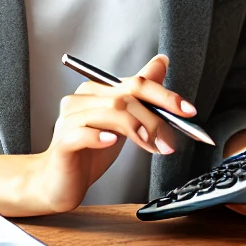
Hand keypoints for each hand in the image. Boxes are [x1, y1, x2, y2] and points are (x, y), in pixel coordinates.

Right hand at [27, 53, 194, 213]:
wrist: (58, 182)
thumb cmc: (91, 152)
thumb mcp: (123, 122)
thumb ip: (140, 96)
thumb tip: (161, 63)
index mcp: (97, 90)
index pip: (136, 83)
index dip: (165, 96)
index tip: (188, 111)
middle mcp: (82, 98)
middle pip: (125, 97)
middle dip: (155, 119)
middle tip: (170, 141)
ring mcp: (69, 119)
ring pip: (109, 112)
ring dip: (139, 130)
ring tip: (153, 148)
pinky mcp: (62, 142)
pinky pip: (82, 133)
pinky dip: (100, 136)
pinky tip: (111, 143)